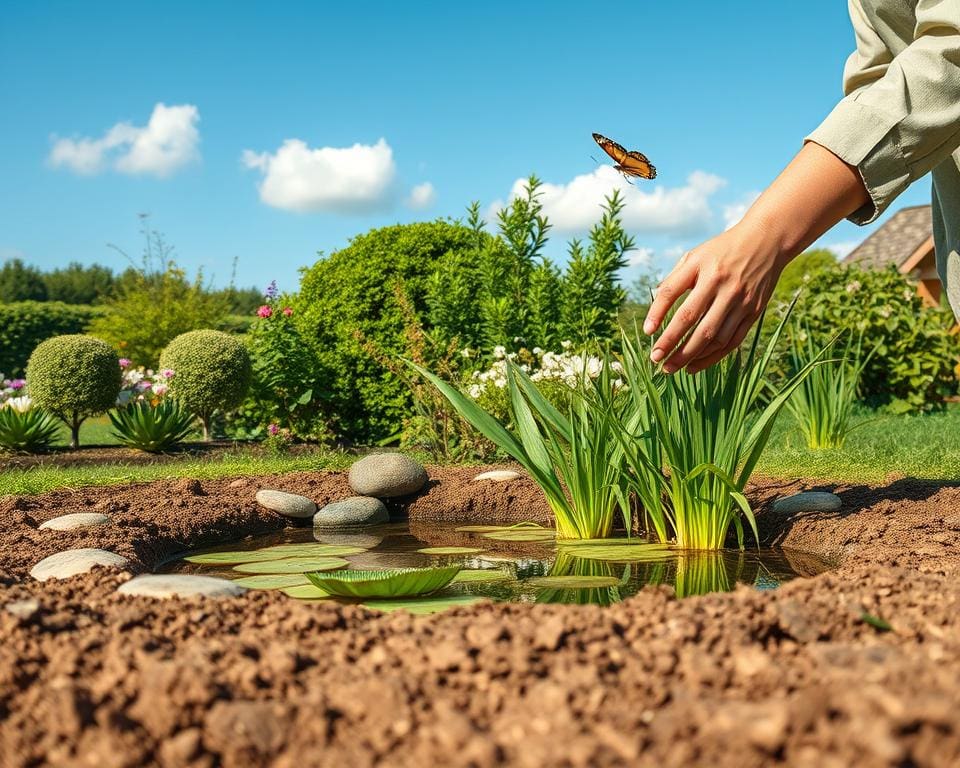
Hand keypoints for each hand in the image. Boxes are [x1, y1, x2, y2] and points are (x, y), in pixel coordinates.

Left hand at [641, 141, 870, 373]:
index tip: (647, 332)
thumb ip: (675, 279)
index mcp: (702, 266)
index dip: (657, 313)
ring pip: (712, 336)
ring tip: (671, 367)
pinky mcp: (753, 311)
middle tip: (655, 359)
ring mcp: (740, 299)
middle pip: (692, 320)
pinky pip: (731, 341)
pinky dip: (712, 357)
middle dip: (672, 343)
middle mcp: (721, 284)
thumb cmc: (722, 251)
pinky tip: (694, 365)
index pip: (672, 291)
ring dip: (690, 355)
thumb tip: (655, 308)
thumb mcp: (695, 256)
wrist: (766, 242)